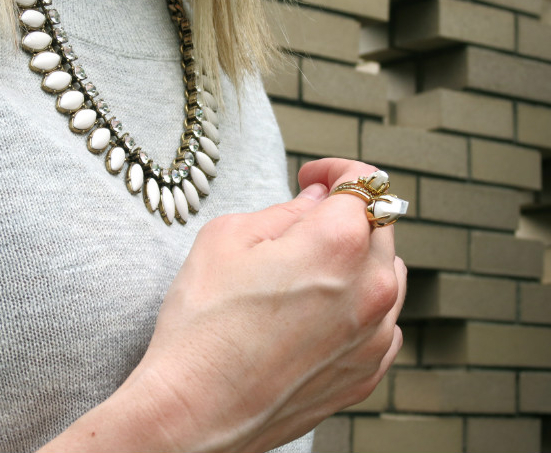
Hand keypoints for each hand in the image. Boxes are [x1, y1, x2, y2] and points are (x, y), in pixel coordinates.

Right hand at [41, 158, 405, 452]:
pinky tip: (321, 311)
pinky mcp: (369, 371)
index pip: (365, 182)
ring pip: (388, 273)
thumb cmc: (202, 328)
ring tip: (310, 270)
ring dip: (358, 259)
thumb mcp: (227, 238)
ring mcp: (375, 335)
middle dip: (346, 213)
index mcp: (338, 243)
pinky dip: (361, 305)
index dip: (337, 169)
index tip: (316, 176)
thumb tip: (315, 200)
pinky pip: (382, 321)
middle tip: (304, 223)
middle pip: (380, 225)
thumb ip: (284, 209)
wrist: (194, 412)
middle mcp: (371, 288)